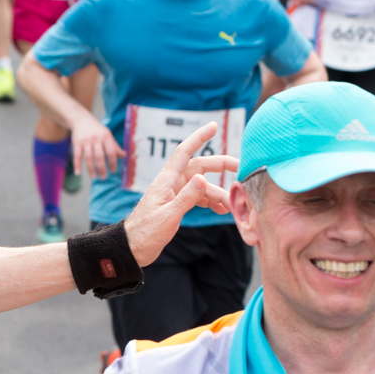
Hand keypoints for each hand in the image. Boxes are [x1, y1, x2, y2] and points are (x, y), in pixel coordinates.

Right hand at [70, 116, 124, 180]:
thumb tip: (123, 156)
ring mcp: (85, 141)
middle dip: (102, 168)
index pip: (111, 152)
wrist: (81, 119)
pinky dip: (77, 165)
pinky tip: (78, 173)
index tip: (113, 171)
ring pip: (89, 158)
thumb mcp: (107, 135)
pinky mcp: (76, 143)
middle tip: (103, 177)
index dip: (113, 163)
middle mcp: (96, 138)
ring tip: (94, 177)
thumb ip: (114, 146)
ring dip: (91, 169)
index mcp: (106, 136)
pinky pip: (77, 156)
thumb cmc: (96, 129)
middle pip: (99, 156)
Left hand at [124, 123, 235, 265]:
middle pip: (199, 167)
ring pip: (202, 185)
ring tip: (232, 206)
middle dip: (221, 166)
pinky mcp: (176, 204)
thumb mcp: (169, 216)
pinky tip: (222, 210)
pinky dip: (211, 201)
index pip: (184, 152)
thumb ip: (186, 198)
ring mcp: (174, 193)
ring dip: (219, 193)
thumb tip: (203, 179)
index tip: (213, 126)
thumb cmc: (146, 232)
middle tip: (241, 169)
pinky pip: (198, 197)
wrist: (132, 247)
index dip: (198, 137)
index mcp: (166, 181)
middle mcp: (171, 183)